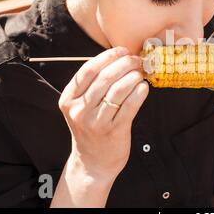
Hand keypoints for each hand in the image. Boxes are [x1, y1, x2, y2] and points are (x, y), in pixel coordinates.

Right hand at [58, 47, 148, 179]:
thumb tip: (119, 58)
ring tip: (140, 74)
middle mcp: (79, 110)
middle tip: (136, 60)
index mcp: (68, 99)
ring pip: (118, 90)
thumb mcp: (82, 106)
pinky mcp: (114, 131)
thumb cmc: (91, 128)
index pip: (88, 70)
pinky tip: (144, 87)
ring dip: (133, 76)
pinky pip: (130, 105)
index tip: (122, 51)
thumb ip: (93, 85)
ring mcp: (96, 122)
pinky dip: (140, 92)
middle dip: (124, 64)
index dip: (107, 57)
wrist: (93, 162)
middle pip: (104, 78)